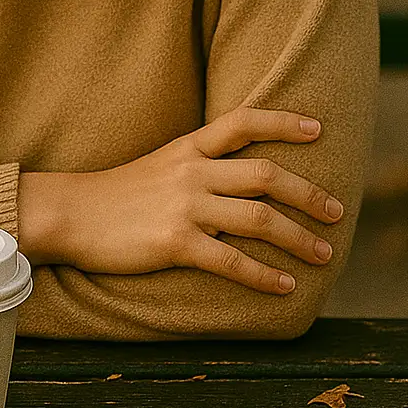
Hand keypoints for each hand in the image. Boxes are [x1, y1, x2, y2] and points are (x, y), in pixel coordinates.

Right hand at [58, 107, 344, 295]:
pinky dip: (264, 275)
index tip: (319, 129)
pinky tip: (284, 286)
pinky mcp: (175, 242)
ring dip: (299, 238)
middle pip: (266, 175)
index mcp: (189, 147)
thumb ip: (197, 165)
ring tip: (323, 254)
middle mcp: (192, 171)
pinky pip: (232, 261)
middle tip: (337, 211)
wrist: (70, 213)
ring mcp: (185, 206)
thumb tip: (240, 181)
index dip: (284, 122)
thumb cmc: (115, 193)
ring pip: (259, 218)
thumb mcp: (160, 164)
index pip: (244, 122)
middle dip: (309, 194)